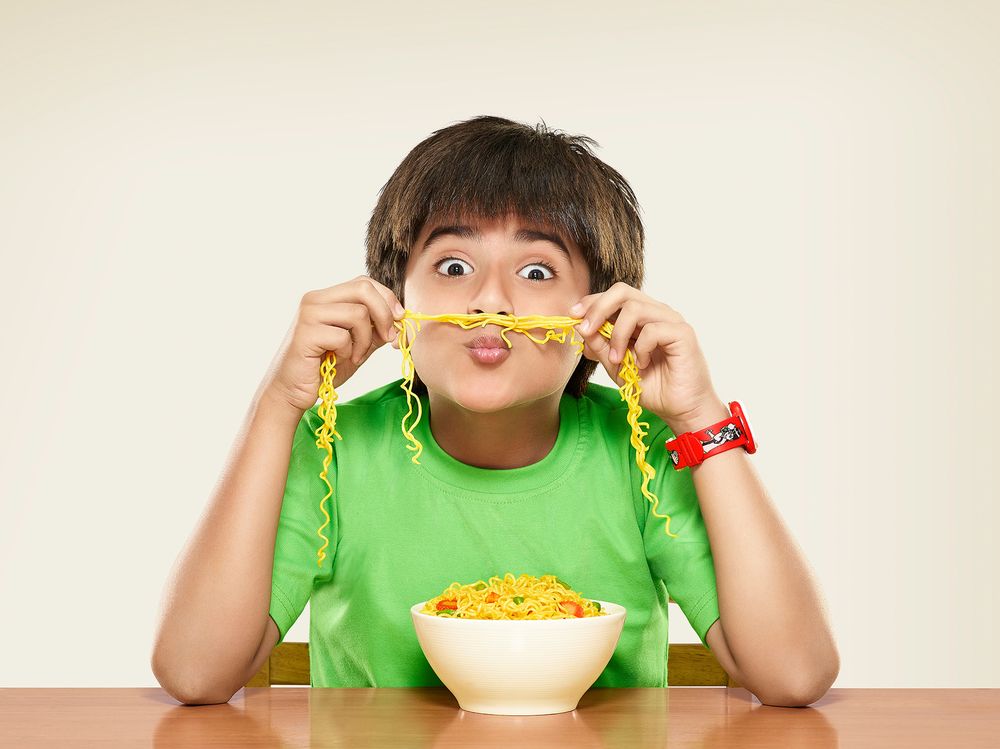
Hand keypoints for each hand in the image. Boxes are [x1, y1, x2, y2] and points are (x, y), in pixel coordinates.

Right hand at [261, 276, 404, 412]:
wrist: (293, 391)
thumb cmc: (324, 368)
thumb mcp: (358, 345)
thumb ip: (375, 329)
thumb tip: (401, 318)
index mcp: (327, 297)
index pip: (364, 282)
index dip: (387, 298)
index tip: (399, 319)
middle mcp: (315, 299)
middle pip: (363, 288)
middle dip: (384, 314)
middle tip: (387, 338)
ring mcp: (308, 314)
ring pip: (357, 313)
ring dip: (365, 340)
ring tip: (354, 355)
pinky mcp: (305, 333)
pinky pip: (343, 336)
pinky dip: (348, 352)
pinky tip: (336, 361)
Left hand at [569, 282, 726, 432]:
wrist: (681, 409)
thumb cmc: (654, 387)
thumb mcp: (617, 366)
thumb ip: (600, 346)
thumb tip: (579, 327)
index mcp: (642, 317)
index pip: (615, 296)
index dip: (592, 302)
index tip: (573, 317)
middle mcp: (657, 313)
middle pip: (622, 291)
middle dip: (598, 308)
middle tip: (586, 330)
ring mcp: (671, 320)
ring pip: (634, 308)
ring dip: (618, 335)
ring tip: (618, 359)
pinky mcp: (683, 333)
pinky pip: (652, 329)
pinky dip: (641, 348)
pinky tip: (643, 364)